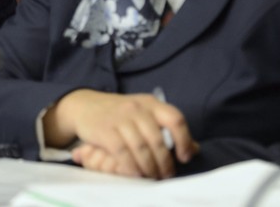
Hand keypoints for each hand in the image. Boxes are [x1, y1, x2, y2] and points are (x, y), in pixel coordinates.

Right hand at [43, 89, 197, 178]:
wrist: (84, 105)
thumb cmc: (119, 113)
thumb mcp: (144, 113)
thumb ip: (166, 127)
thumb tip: (195, 148)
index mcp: (151, 103)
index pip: (175, 119)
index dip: (184, 140)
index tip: (184, 157)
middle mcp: (137, 108)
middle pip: (158, 140)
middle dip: (164, 162)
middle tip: (165, 175)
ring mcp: (120, 118)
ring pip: (141, 148)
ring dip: (149, 167)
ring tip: (151, 176)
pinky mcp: (105, 130)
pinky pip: (122, 153)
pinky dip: (131, 167)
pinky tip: (134, 173)